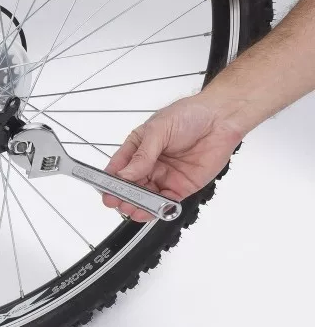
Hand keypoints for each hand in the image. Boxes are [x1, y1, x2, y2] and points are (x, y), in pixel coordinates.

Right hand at [103, 94, 244, 221]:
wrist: (221, 118)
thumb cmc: (190, 115)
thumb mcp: (159, 130)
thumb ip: (142, 155)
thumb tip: (124, 174)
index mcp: (138, 147)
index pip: (118, 167)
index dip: (110, 180)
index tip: (105, 189)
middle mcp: (149, 164)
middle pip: (130, 185)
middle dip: (122, 195)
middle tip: (117, 202)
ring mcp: (164, 176)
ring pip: (145, 197)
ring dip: (137, 205)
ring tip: (131, 208)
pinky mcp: (181, 187)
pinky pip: (166, 203)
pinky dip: (157, 209)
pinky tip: (149, 211)